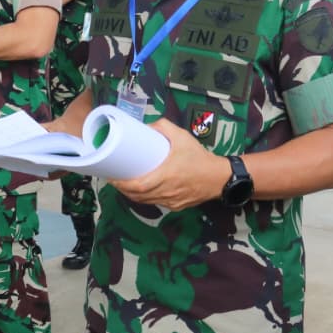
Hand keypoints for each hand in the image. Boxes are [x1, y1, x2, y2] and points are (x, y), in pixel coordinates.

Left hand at [109, 119, 230, 210]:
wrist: (219, 177)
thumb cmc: (200, 158)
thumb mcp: (182, 136)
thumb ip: (164, 127)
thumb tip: (147, 126)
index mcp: (166, 176)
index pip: (138, 186)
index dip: (122, 184)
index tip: (112, 177)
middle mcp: (167, 191)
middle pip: (138, 196)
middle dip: (123, 188)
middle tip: (114, 179)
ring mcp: (171, 201)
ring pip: (146, 201)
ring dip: (132, 195)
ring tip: (123, 184)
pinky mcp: (176, 206)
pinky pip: (156, 203)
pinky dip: (145, 198)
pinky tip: (140, 191)